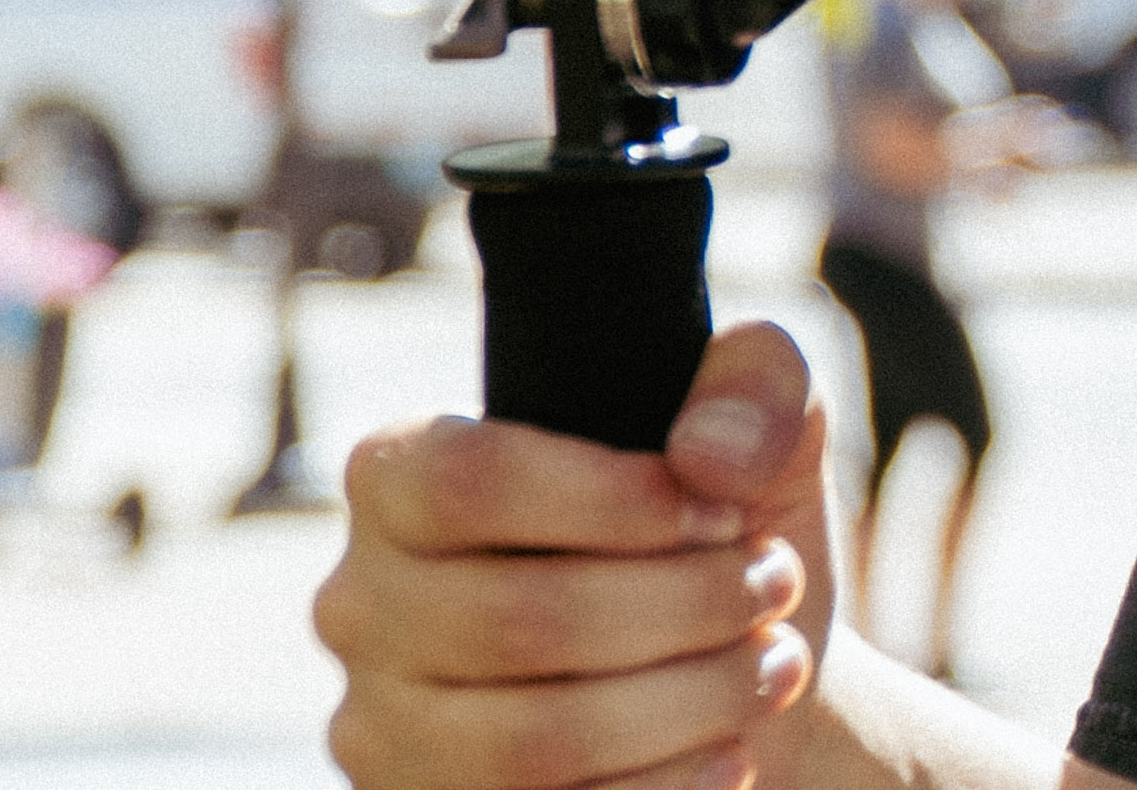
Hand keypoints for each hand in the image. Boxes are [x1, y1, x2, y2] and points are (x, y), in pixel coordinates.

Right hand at [319, 321, 838, 789]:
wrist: (728, 674)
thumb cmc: (721, 535)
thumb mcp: (760, 430)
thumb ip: (754, 387)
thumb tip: (709, 455)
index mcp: (401, 477)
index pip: (466, 479)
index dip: (613, 499)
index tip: (721, 513)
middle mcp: (363, 604)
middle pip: (520, 618)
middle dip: (688, 605)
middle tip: (773, 586)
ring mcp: (383, 728)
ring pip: (535, 739)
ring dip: (690, 701)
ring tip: (772, 666)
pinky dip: (667, 787)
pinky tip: (730, 752)